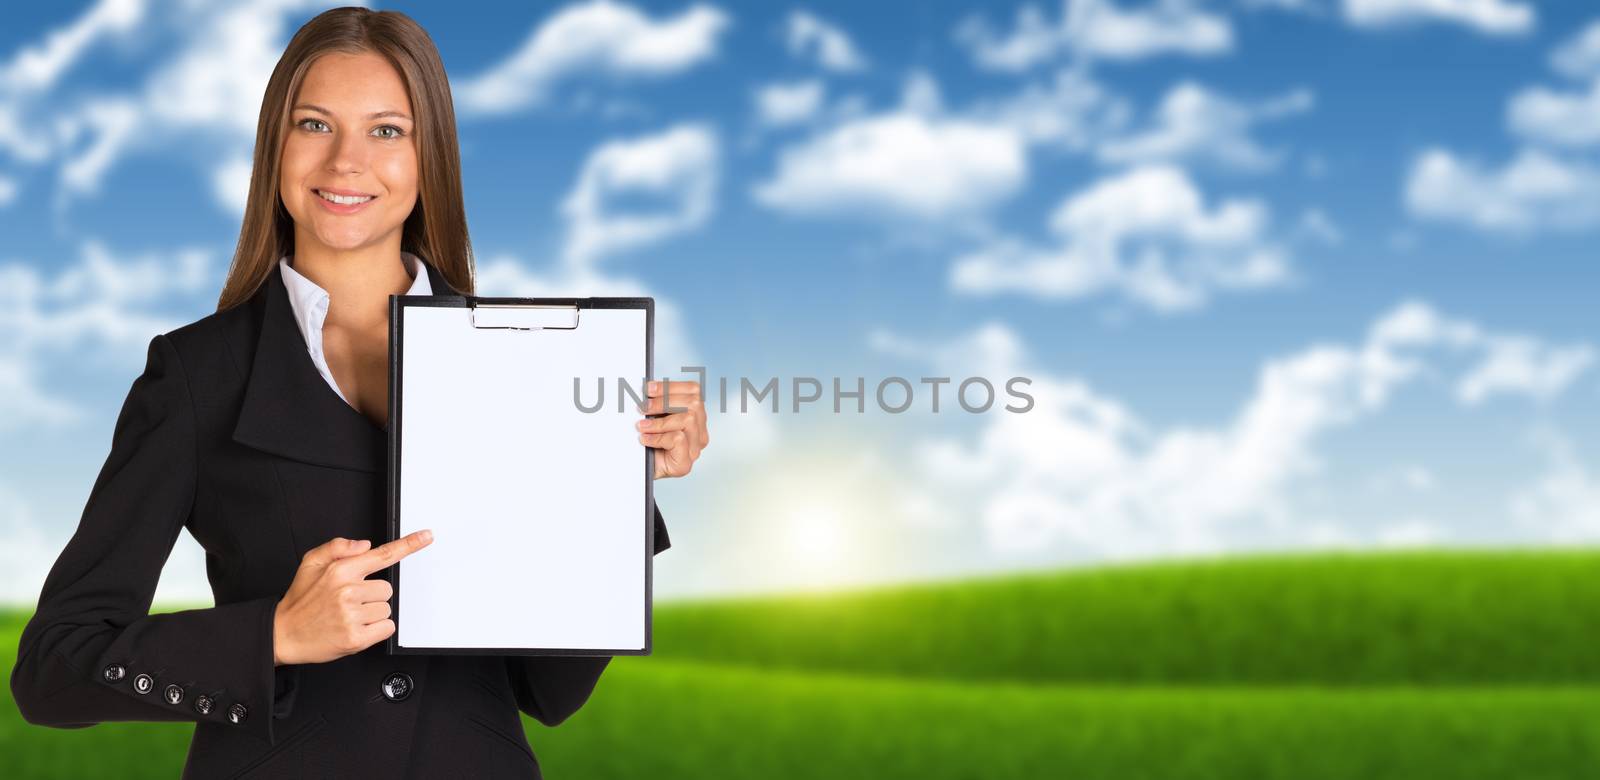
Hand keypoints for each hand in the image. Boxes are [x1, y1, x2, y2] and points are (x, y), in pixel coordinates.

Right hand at [272, 530, 432, 665]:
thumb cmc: (300, 600)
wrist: (282, 634)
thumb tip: (365, 545)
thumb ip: (336, 548)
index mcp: (339, 570)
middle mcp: (347, 591)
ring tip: (347, 616)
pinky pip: (386, 628)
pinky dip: (375, 630)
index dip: (408, 545)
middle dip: (372, 595)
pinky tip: (355, 628)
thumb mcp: (310, 563)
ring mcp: (351, 615)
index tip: (426, 536)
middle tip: (348, 602)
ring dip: (372, 614)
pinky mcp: (356, 638)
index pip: (382, 555)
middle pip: (387, 589)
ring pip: (386, 609)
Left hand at [637, 380, 707, 478]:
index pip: (694, 391)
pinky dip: (658, 437)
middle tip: (642, 407)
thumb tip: (646, 388)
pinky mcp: (685, 464)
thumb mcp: (652, 417)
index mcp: (695, 417)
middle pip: (694, 403)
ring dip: (660, 421)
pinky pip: (678, 439)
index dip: (671, 386)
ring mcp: (694, 449)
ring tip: (642, 426)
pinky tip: (645, 440)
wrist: (636, 473)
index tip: (648, 389)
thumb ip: (656, 402)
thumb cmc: (646, 444)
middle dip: (664, 401)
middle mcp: (699, 433)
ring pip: (689, 420)